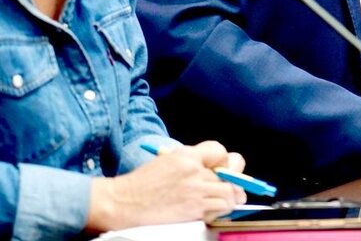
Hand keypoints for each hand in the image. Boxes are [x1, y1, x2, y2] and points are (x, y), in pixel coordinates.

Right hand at [85, 140, 245, 231]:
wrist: (126, 202)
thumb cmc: (144, 182)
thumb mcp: (167, 160)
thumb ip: (191, 160)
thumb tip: (215, 167)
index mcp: (186, 155)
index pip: (219, 150)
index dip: (224, 159)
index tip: (221, 167)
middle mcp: (194, 171)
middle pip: (232, 171)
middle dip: (234, 179)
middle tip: (231, 185)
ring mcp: (196, 191)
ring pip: (231, 193)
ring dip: (231, 197)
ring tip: (224, 199)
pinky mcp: (195, 210)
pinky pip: (221, 209)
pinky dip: (221, 210)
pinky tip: (212, 209)